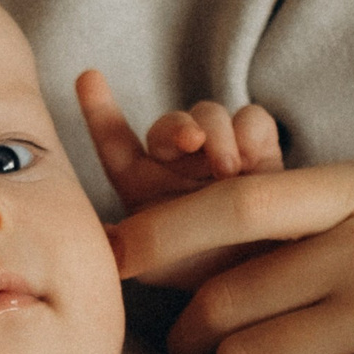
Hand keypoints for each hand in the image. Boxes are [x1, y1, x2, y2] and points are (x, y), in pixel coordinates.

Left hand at [75, 70, 282, 291]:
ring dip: (217, 133)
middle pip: (168, 124)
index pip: (116, 145)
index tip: (88, 78)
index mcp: (145, 185)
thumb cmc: (203, 272)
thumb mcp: (158, 265)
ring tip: (230, 172)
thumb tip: (99, 236)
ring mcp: (220, 150)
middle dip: (177, 125)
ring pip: (209, 113)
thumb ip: (129, 245)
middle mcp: (179, 162)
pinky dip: (250, 132)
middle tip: (194, 140)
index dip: (100, 110)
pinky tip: (254, 161)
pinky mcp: (260, 148)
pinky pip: (251, 118)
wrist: (265, 275)